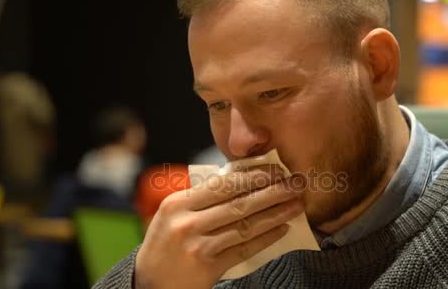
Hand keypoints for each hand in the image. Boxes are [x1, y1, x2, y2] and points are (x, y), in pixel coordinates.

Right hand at [134, 166, 304, 288]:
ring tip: (296, 204)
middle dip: (272, 191)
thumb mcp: (173, 214)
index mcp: (178, 203)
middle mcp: (188, 223)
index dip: (253, 175)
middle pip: (238, 203)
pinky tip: (282, 229)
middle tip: (296, 183)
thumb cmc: (165, 243)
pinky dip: (266, 238)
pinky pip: (244, 249)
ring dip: (275, 213)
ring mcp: (199, 246)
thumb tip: (242, 179)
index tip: (276, 169)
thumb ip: (201, 198)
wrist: (150, 283)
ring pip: (245, 225)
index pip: (223, 184)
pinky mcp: (209, 267)